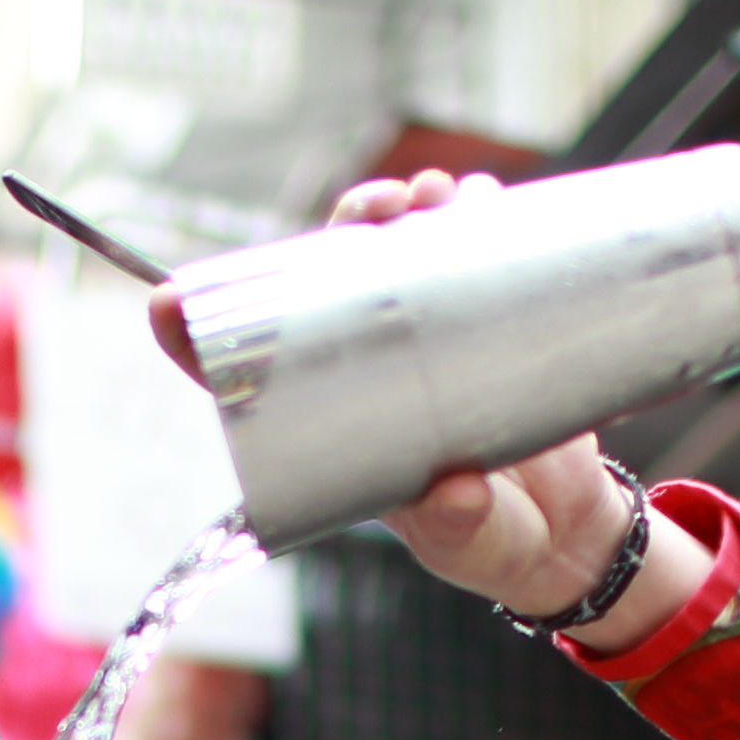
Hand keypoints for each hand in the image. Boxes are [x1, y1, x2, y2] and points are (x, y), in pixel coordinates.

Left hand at [146, 168, 694, 638]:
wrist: (572, 531)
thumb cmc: (496, 542)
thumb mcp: (472, 541)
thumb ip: (459, 523)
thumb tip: (454, 493)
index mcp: (335, 426)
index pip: (251, 374)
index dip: (200, 335)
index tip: (167, 302)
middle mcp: (370, 372)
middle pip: (328, 282)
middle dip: (343, 232)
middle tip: (381, 210)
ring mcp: (427, 341)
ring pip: (395, 254)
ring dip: (408, 212)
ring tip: (437, 197)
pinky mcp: (486, 321)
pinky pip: (469, 253)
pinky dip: (472, 214)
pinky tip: (479, 196)